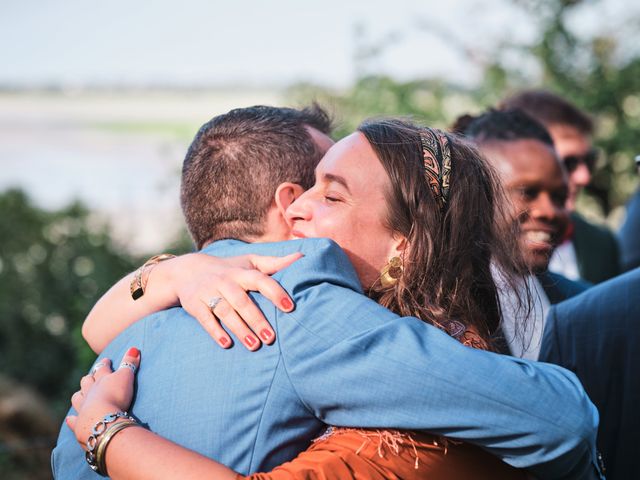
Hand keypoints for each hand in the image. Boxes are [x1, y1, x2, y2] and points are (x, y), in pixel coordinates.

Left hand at [66, 347, 140, 448]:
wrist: (102, 418)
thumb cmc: (116, 396)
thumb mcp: (126, 377)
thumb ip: (130, 363)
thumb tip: (134, 348)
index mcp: (102, 380)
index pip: (103, 369)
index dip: (105, 364)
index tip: (106, 361)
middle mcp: (90, 391)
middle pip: (87, 381)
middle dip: (90, 378)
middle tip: (92, 375)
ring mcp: (83, 407)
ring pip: (77, 398)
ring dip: (79, 395)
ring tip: (80, 393)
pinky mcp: (79, 423)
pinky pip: (73, 420)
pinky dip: (72, 419)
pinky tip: (70, 419)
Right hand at [162, 252, 301, 349]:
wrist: (187, 271)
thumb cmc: (229, 269)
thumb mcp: (250, 262)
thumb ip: (275, 263)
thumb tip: (302, 257)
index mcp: (242, 272)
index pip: (260, 280)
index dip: (275, 292)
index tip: (290, 307)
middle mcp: (225, 281)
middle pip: (242, 301)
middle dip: (257, 320)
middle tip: (271, 338)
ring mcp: (209, 292)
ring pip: (225, 311)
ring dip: (239, 329)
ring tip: (254, 345)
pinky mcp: (195, 305)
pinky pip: (205, 319)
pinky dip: (215, 331)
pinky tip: (226, 344)